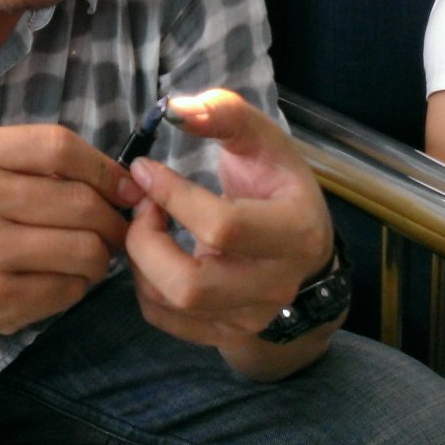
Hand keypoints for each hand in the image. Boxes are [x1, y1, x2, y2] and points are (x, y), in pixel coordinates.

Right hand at [0, 124, 140, 342]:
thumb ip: (29, 164)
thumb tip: (120, 181)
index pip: (59, 146)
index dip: (105, 167)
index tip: (125, 187)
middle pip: (81, 201)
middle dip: (113, 220)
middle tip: (113, 230)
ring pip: (84, 250)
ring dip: (100, 258)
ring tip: (88, 257)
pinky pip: (66, 290)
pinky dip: (76, 287)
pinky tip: (57, 281)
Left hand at [123, 89, 335, 372]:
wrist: (304, 250)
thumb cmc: (276, 185)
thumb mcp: (262, 140)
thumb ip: (224, 114)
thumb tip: (176, 108)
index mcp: (295, 232)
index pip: (222, 227)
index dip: (172, 196)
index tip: (144, 169)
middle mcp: (277, 286)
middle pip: (190, 286)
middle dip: (145, 242)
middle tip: (142, 207)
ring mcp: (252, 318)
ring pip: (173, 306)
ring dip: (140, 261)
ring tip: (146, 225)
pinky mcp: (227, 335)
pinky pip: (166, 320)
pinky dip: (144, 285)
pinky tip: (154, 253)